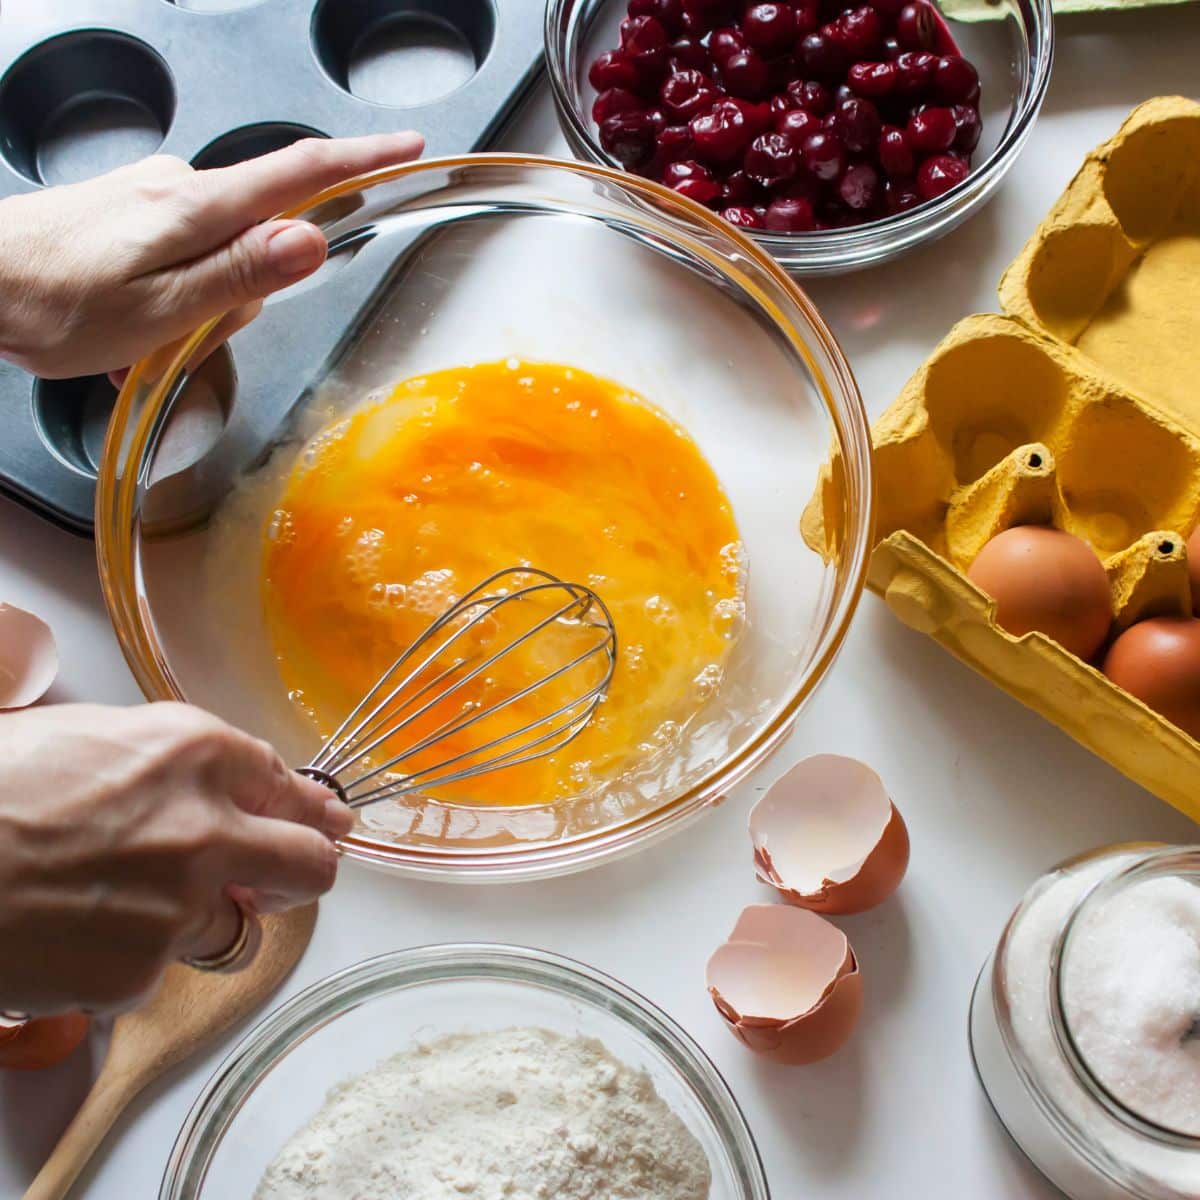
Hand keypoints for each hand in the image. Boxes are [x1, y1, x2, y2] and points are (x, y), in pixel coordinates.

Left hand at [0, 131, 422, 381]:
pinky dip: (170, 293)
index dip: (363, 161)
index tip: (409, 146)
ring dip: (198, 303)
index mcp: (198, 210)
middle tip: (185, 341)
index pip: (301, 173)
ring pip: (217, 252)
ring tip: (142, 340)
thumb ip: (241, 275)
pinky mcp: (129, 208)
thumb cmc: (53, 304)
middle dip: (244, 293)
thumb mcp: (162, 309)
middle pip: (258, 234)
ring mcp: (151, 194)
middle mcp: (179, 187)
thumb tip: (312, 240)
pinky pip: (181, 251)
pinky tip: (128, 323)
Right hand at [0, 702, 352, 1014]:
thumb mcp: (95, 736)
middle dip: (303, 869)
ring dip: (197, 917)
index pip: (292, 786)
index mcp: (196, 752)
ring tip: (119, 898)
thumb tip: (239, 786)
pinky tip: (77, 929)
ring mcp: (178, 907)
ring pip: (232, 926)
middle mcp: (206, 828)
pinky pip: (161, 968)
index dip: (311, 808)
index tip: (324, 822)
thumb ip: (182, 763)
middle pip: (311, 865)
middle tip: (281, 874)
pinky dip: (130, 956)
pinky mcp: (139, 974)